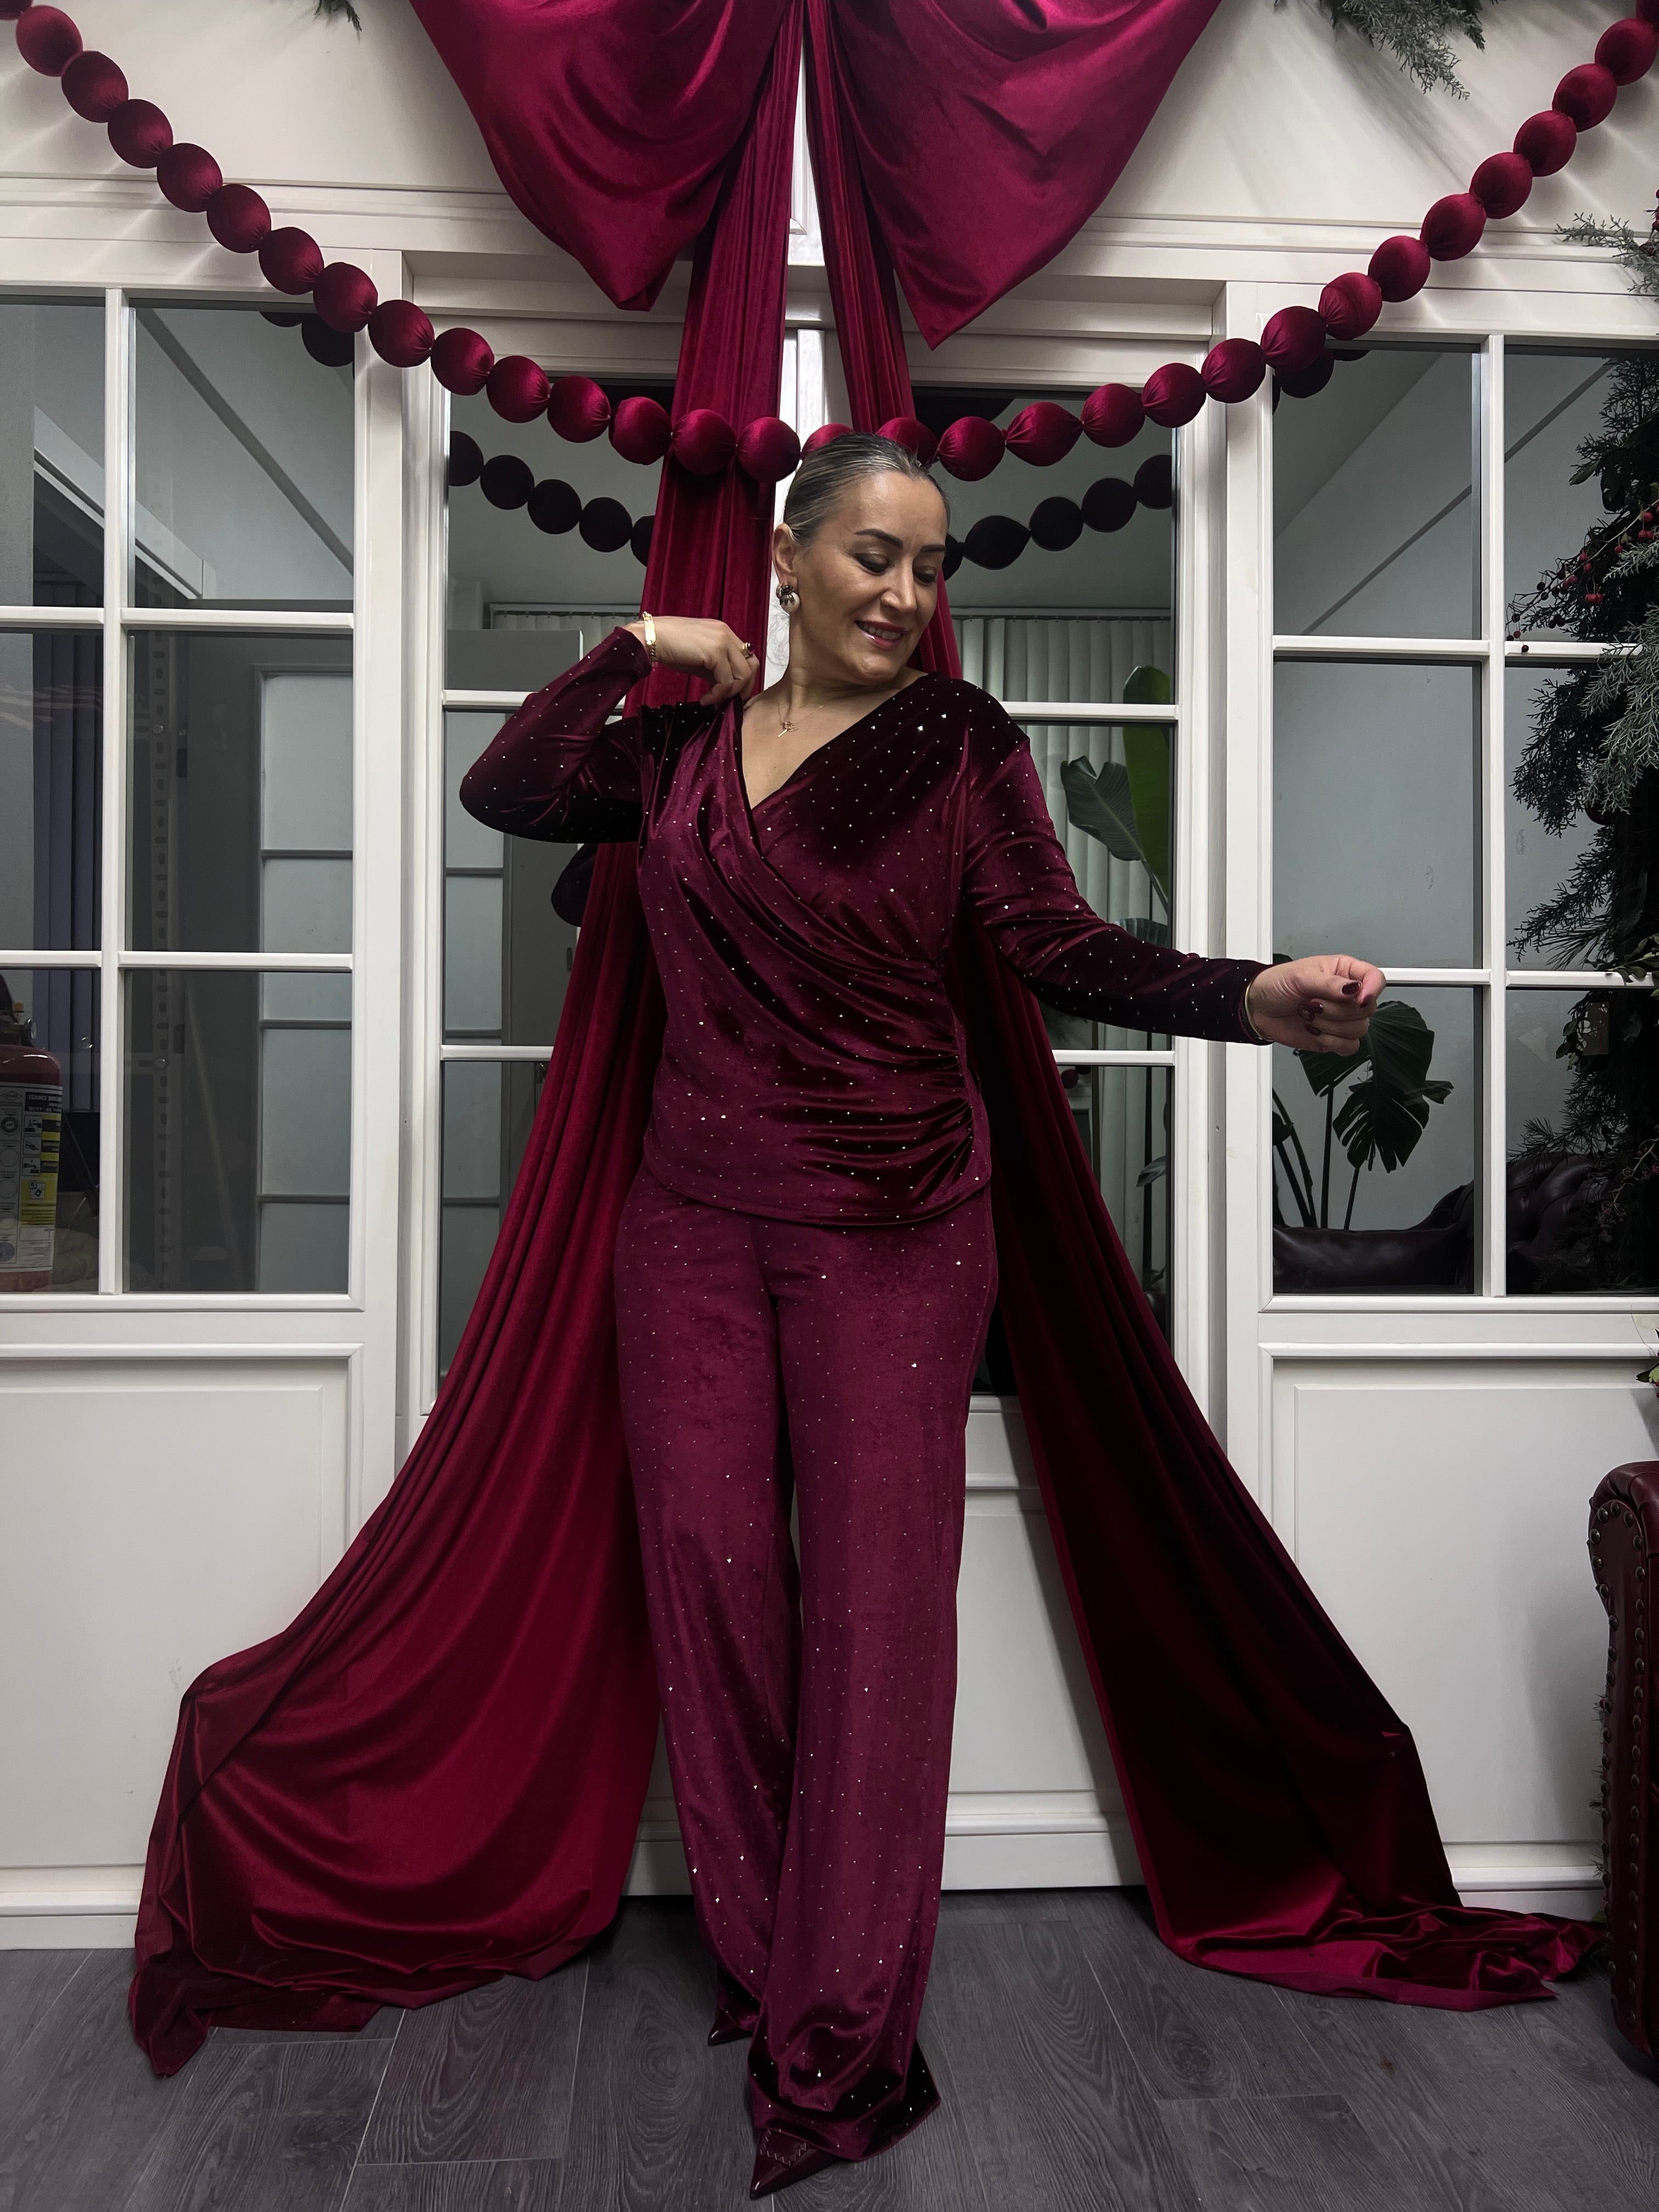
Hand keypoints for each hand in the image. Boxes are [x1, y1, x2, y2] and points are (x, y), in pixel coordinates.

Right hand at [625, 617, 758, 704]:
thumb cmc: (669, 647)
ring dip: (729, 694)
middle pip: (752, 665)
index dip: (743, 679)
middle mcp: (726, 633)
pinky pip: (726, 681)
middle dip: (743, 689)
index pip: (747, 657)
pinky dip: (717, 695)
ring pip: (743, 675)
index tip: (731, 695)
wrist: (650, 638)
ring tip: (713, 702)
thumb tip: (726, 687)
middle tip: (728, 702)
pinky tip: (704, 700)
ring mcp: (722, 641)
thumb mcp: (699, 659)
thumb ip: (716, 668)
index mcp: (723, 632)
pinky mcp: (715, 651)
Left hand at [1244, 955, 1384, 1053]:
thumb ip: (1330, 984)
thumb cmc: (1276, 984)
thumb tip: (1353, 989)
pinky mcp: (1335, 1038)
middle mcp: (1347, 995)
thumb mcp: (1300, 976)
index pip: (1375, 979)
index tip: (1358, 998)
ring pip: (1360, 1029)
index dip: (1372, 990)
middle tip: (1313, 1003)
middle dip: (1337, 1010)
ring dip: (1330, 1025)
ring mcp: (1342, 1018)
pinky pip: (1350, 1046)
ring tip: (1309, 1015)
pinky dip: (1332, 1042)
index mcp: (1344, 972)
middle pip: (1368, 1009)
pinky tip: (1315, 1031)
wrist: (1258, 1008)